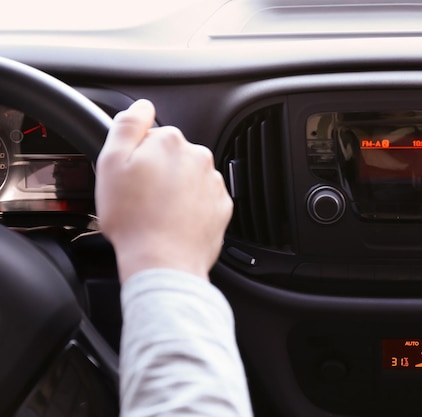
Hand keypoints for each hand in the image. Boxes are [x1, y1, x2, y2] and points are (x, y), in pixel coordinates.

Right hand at [95, 99, 232, 283]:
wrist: (163, 262)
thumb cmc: (133, 218)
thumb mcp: (111, 163)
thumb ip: (128, 126)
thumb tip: (142, 105)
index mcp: (172, 142)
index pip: (152, 136)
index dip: (136, 157)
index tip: (130, 176)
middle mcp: (199, 157)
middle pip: (172, 156)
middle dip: (157, 172)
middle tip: (140, 197)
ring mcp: (214, 183)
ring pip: (189, 178)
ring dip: (175, 189)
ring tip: (156, 213)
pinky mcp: (222, 207)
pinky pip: (203, 200)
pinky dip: (190, 207)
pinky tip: (174, 221)